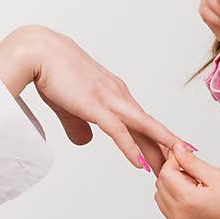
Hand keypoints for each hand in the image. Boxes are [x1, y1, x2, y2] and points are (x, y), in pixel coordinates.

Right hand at [0, 25, 183, 173]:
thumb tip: (86, 141)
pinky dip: (131, 148)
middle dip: (165, 148)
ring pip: (143, 127)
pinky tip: (141, 163)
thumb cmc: (51, 72)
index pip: (141, 121)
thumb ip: (78, 124)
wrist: (38, 51)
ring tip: (174, 167)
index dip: (155, 139)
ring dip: (158, 149)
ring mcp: (109, 99)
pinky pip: (119, 131)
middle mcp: (118, 94)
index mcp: (114, 92)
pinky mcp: (96, 105)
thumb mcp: (68, 105)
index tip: (168, 155)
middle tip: (181, 167)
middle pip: (148, 126)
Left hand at [154, 143, 219, 218]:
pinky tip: (190, 195)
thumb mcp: (214, 174)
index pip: (166, 173)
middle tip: (192, 171)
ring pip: (159, 196)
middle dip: (171, 173)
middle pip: (160, 184)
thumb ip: (191, 161)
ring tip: (192, 185)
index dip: (173, 161)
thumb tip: (176, 148)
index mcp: (187, 201)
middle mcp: (178, 215)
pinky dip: (172, 198)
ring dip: (170, 186)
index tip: (185, 157)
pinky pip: (165, 208)